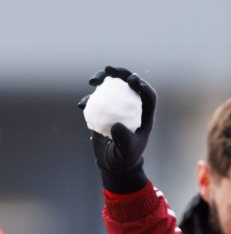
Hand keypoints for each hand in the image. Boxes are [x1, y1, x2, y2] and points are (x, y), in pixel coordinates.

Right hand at [78, 66, 156, 192]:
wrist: (114, 164)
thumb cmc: (126, 158)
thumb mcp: (127, 151)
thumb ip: (124, 139)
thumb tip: (116, 125)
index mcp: (145, 114)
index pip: (147, 94)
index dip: (141, 84)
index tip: (132, 80)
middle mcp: (133, 107)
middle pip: (129, 85)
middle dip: (120, 73)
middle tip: (108, 69)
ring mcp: (118, 108)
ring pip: (113, 88)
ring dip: (102, 80)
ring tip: (93, 81)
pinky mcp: (104, 111)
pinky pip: (97, 100)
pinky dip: (89, 100)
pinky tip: (82, 105)